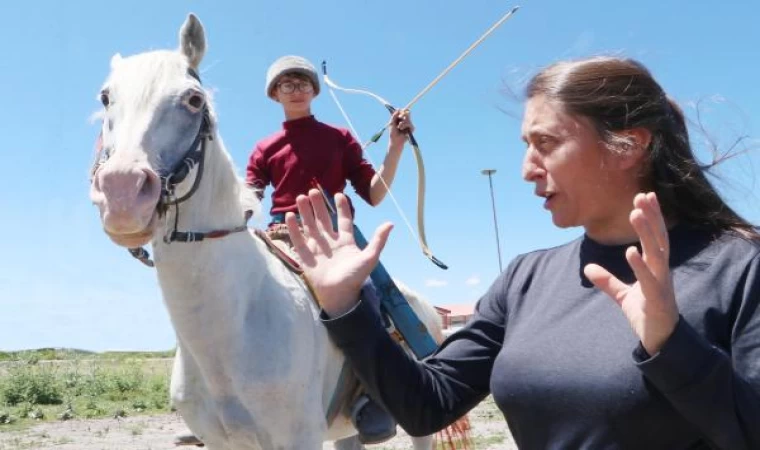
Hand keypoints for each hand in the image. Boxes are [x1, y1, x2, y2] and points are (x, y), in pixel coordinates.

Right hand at [286, 189, 393, 316]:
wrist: (339, 295)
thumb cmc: (355, 277)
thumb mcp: (370, 257)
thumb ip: (378, 240)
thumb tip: (391, 223)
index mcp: (346, 241)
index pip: (344, 220)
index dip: (342, 207)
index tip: (338, 194)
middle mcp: (330, 242)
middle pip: (323, 219)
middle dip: (319, 205)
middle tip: (313, 191)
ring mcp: (317, 248)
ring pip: (310, 226)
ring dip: (305, 212)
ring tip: (301, 197)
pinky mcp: (306, 256)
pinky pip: (298, 239)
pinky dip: (294, 228)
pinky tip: (290, 216)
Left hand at [389, 109, 413, 148]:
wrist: (395, 141)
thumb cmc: (393, 133)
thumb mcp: (392, 123)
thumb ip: (394, 116)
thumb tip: (398, 108)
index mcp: (400, 119)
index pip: (403, 111)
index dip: (402, 111)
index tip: (398, 111)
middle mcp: (405, 121)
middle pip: (407, 113)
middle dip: (403, 114)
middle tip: (400, 117)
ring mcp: (409, 124)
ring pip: (408, 119)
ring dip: (403, 123)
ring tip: (399, 127)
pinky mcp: (412, 128)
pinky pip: (410, 124)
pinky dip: (405, 126)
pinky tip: (402, 130)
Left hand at [583, 192, 679, 354]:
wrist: (660, 341)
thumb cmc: (646, 314)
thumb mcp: (622, 295)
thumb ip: (607, 281)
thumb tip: (587, 269)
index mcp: (655, 267)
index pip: (655, 236)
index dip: (652, 216)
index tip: (645, 196)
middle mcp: (661, 271)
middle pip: (658, 238)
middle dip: (651, 217)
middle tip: (642, 196)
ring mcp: (661, 283)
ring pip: (656, 253)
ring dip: (646, 233)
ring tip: (635, 214)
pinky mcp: (657, 298)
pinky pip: (649, 279)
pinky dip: (640, 265)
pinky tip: (631, 251)